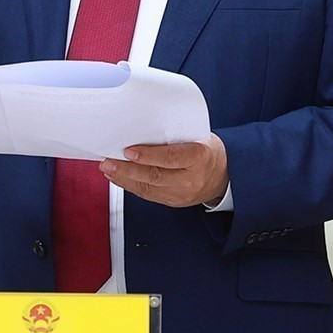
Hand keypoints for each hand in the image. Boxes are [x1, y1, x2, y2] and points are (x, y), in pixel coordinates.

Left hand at [101, 133, 228, 206]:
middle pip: (155, 177)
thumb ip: (173, 136)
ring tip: (108, 169)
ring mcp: (182, 194)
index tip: (128, 151)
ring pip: (148, 189)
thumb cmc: (209, 151)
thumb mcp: (198, 136)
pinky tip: (119, 178)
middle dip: (128, 170)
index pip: (171, 158)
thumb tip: (141, 131)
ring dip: (124, 179)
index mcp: (199, 157)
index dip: (148, 156)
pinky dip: (131, 186)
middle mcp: (191, 179)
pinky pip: (149, 195)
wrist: (224, 174)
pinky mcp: (174, 202)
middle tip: (109, 162)